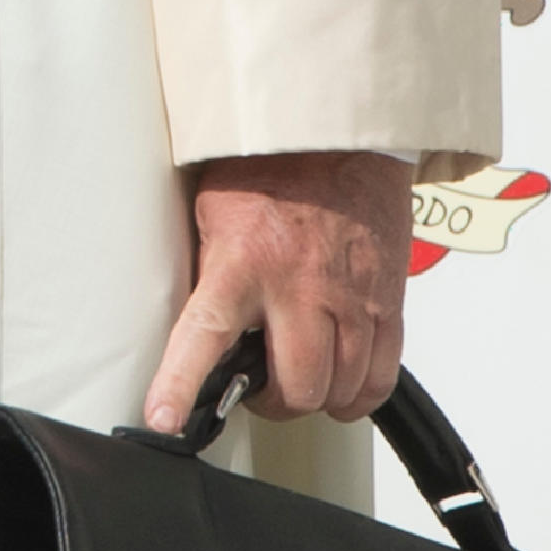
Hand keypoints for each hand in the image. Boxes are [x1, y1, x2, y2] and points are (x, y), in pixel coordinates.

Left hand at [146, 149, 413, 433]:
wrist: (339, 131)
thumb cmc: (271, 166)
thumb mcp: (214, 212)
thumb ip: (209, 272)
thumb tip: (189, 327)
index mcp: (243, 261)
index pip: (204, 335)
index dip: (180, 385)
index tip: (163, 419)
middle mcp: (300, 286)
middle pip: (298, 388)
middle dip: (275, 403)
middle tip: (261, 388)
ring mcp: (351, 297)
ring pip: (342, 390)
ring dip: (318, 398)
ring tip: (301, 378)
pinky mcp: (388, 300)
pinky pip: (382, 375)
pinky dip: (360, 391)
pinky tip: (344, 380)